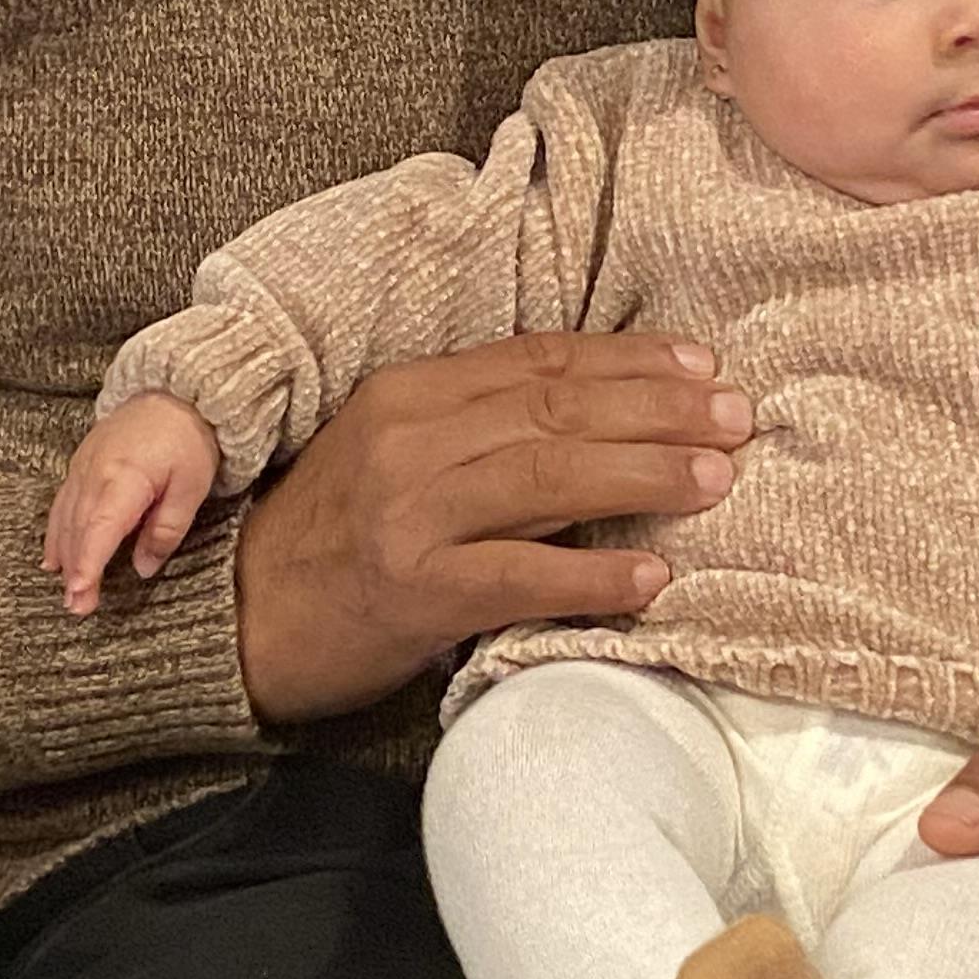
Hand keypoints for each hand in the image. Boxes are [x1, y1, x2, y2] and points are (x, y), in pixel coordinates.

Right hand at [44, 392, 223, 615]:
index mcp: (125, 479)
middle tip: (77, 608)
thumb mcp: (192, 486)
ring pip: (66, 519)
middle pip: (79, 530)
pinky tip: (53, 557)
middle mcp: (95, 474)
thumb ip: (167, 529)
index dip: (88, 565)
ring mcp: (83, 467)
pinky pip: (62, 504)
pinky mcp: (81, 464)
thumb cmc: (189, 440)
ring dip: (64, 556)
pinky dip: (56, 533)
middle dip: (75, 571)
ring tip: (66, 591)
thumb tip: (143, 567)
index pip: (100, 529)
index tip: (80, 595)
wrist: (174, 393)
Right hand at [234, 332, 755, 725]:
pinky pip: (522, 576)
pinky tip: (651, 576)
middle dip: (660, 411)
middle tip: (737, 419)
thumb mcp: (396, 451)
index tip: (703, 369)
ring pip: (549, 476)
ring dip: (644, 475)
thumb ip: (480, 424)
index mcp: (411, 391)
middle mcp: (411, 440)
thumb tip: (603, 412)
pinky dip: (593, 574)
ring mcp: (411, 516)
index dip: (631, 361)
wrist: (241, 617)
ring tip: (716, 480)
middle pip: (558, 409)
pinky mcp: (414, 591)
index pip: (541, 360)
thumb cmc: (336, 535)